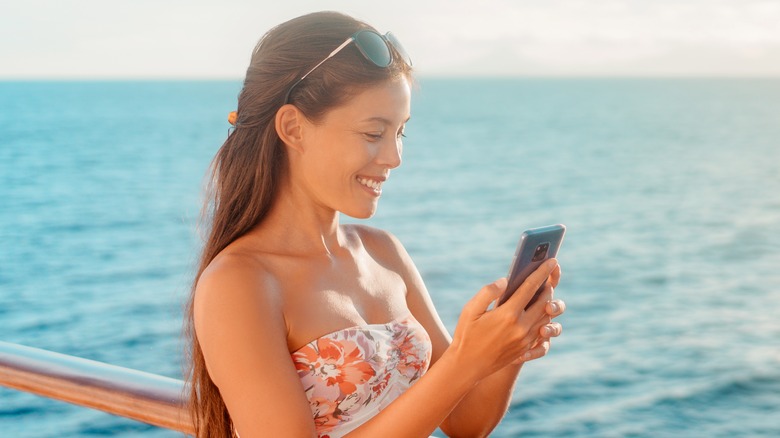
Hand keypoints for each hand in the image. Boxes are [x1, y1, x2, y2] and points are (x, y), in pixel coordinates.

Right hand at [449, 259, 562, 381]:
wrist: (467, 365)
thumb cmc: (466, 334)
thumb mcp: (470, 309)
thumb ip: (488, 292)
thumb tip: (506, 281)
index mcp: (508, 314)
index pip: (531, 287)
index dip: (543, 272)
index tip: (552, 260)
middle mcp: (521, 327)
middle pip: (544, 301)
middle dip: (547, 287)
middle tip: (545, 278)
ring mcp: (526, 339)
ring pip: (546, 316)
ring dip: (547, 303)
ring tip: (542, 294)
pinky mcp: (526, 348)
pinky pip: (542, 330)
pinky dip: (542, 318)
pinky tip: (537, 313)